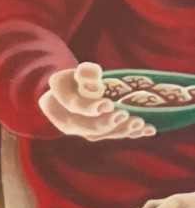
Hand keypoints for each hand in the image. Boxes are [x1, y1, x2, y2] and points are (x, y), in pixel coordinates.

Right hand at [38, 61, 155, 142]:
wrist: (66, 99)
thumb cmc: (72, 82)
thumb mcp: (74, 73)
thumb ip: (85, 73)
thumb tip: (95, 78)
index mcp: (59, 104)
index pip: (75, 107)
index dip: (90, 108)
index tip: (107, 105)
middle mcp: (71, 123)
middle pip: (90, 128)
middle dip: (108, 123)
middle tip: (124, 115)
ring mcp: (86, 131)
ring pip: (104, 134)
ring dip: (122, 130)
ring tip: (139, 123)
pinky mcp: (101, 133)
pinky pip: (115, 135)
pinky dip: (133, 133)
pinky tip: (149, 130)